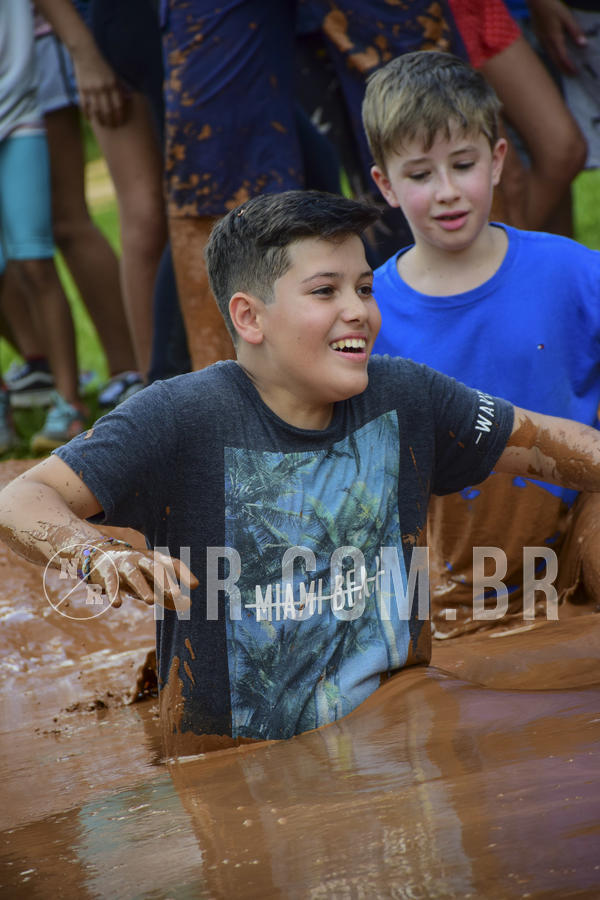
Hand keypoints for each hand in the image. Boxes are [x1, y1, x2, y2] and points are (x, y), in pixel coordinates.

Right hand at [72, 54, 129, 126]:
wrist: (85, 52)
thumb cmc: (102, 65)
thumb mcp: (114, 74)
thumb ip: (121, 87)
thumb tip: (129, 98)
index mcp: (113, 84)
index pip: (118, 105)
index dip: (120, 116)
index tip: (120, 122)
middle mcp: (103, 87)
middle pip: (108, 110)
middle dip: (111, 121)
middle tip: (112, 127)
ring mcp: (91, 89)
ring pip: (96, 110)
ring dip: (100, 120)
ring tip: (102, 125)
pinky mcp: (81, 88)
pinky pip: (84, 105)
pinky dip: (87, 114)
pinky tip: (89, 120)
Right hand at [83, 546, 197, 611]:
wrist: (100, 557)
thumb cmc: (134, 573)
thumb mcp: (151, 581)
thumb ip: (169, 595)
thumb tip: (188, 605)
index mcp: (155, 559)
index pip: (172, 563)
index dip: (184, 573)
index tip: (196, 585)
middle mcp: (141, 559)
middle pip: (155, 567)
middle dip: (166, 580)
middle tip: (177, 593)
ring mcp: (123, 564)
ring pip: (134, 574)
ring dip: (142, 587)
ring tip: (150, 601)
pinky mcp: (107, 573)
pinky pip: (111, 583)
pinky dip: (114, 592)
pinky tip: (117, 604)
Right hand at [528, 0, 586, 74]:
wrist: (537, 2)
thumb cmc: (553, 8)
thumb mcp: (567, 17)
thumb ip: (575, 31)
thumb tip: (583, 44)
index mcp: (555, 39)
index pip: (562, 57)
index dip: (569, 66)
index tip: (575, 72)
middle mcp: (547, 43)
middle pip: (555, 60)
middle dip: (564, 69)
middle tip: (571, 75)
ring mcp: (541, 41)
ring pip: (550, 57)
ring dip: (558, 64)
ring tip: (565, 68)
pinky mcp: (539, 37)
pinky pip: (547, 51)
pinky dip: (553, 57)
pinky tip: (556, 56)